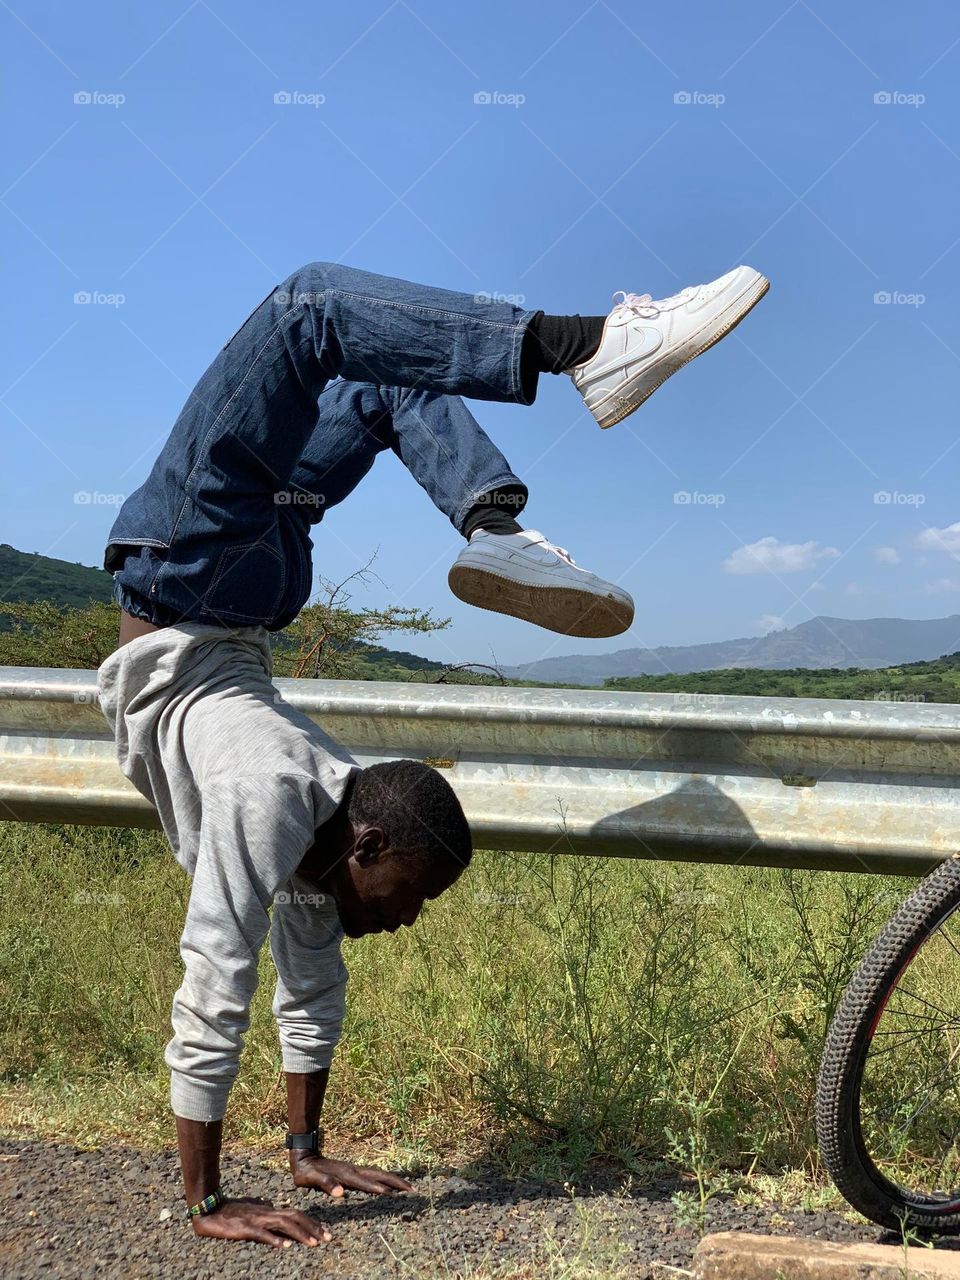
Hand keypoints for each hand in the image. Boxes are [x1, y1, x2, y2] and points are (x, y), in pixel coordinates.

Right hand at [190, 1196, 330, 1247]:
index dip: (311, 1222)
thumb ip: (265, 1211)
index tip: (324, 1232)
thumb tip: (276, 1213)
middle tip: (328, 1238)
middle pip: (295, 1217)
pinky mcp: (245, 1227)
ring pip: (283, 1224)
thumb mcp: (253, 1209)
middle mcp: (267, 1212)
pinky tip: (284, 1246)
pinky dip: (274, 1239)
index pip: (296, 1214)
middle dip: (313, 1228)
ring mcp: (257, 1219)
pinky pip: (262, 1233)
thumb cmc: (231, 1210)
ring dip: (300, 1234)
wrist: (211, 1209)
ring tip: (313, 1243)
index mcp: (270, 1209)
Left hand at [290, 1152, 413, 1196]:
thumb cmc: (306, 1172)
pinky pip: (374, 1176)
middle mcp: (354, 1171)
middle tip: (413, 1190)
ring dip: (394, 1180)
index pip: (366, 1183)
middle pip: (379, 1176)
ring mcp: (355, 1170)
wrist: (304, 1156)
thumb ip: (325, 1184)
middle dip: (396, 1182)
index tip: (394, 1195)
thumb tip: (339, 1193)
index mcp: (346, 1175)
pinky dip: (386, 1179)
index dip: (378, 1189)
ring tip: (409, 1187)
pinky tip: (390, 1185)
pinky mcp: (354, 1172)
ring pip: (379, 1175)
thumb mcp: (310, 1179)